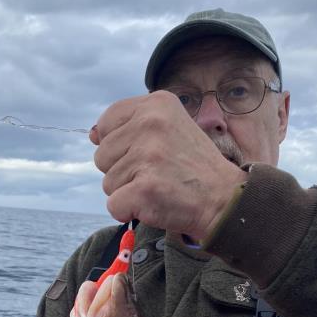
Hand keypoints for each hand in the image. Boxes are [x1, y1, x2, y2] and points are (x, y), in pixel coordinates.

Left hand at [90, 91, 246, 241]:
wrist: (223, 199)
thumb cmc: (193, 167)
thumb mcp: (170, 129)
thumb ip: (132, 127)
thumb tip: (93, 135)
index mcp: (157, 104)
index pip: (107, 122)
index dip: (118, 144)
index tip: (145, 154)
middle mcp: (150, 124)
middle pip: (102, 156)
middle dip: (122, 171)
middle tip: (156, 174)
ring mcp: (147, 156)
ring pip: (108, 183)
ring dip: (128, 192)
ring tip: (159, 187)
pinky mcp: (144, 188)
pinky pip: (114, 205)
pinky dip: (129, 211)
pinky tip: (154, 204)